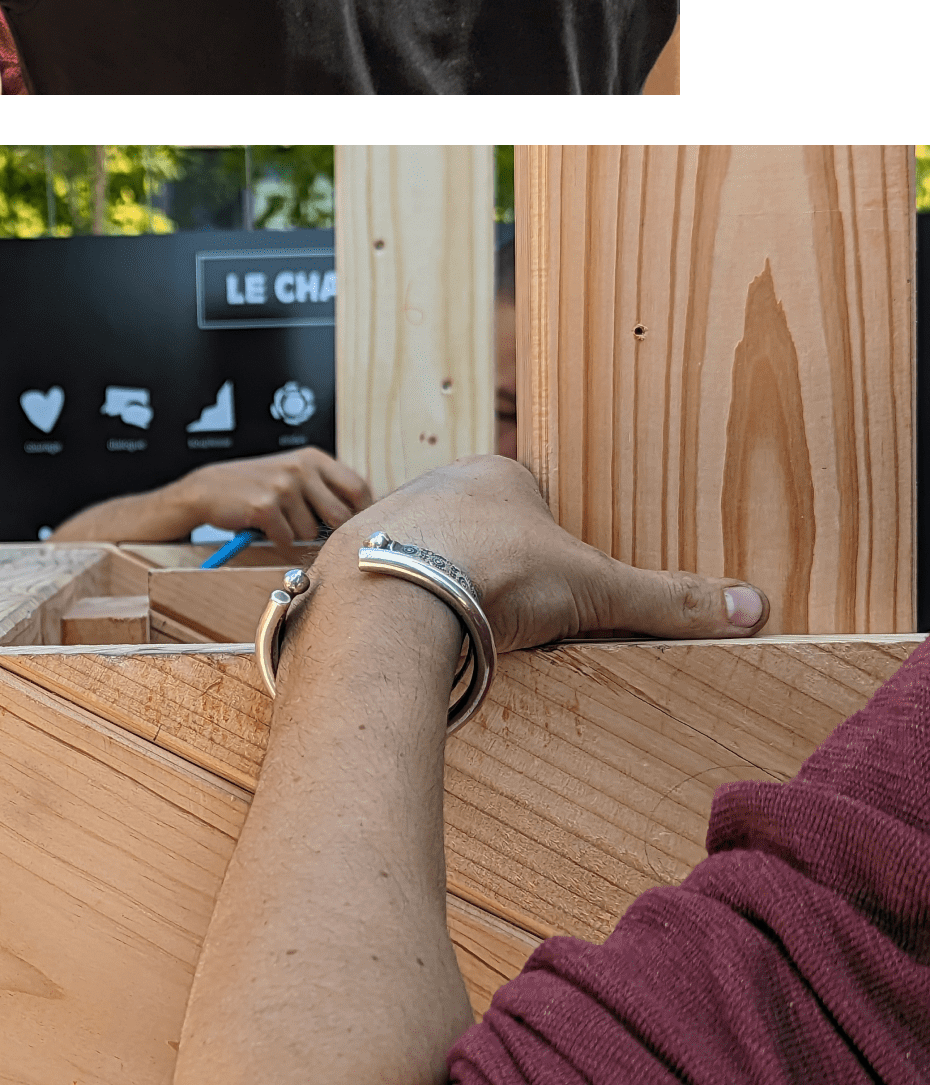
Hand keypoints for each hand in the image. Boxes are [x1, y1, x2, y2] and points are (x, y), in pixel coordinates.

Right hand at [180, 449, 371, 552]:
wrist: (208, 488)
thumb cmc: (254, 484)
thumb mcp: (292, 473)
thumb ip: (324, 487)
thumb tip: (360, 514)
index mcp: (313, 458)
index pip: (358, 487)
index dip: (361, 512)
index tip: (357, 526)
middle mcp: (301, 468)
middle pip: (340, 515)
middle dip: (328, 532)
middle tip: (312, 531)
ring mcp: (283, 486)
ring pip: (311, 533)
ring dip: (295, 535)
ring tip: (277, 520)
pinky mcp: (266, 506)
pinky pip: (286, 539)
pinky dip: (276, 541)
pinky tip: (264, 527)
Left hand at [314, 455, 765, 654]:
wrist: (390, 593)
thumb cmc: (489, 570)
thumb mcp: (593, 586)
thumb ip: (665, 598)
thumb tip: (751, 606)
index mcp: (495, 474)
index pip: (531, 499)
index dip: (548, 543)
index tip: (555, 580)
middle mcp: (436, 485)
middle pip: (477, 524)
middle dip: (494, 564)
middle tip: (510, 608)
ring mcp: (389, 517)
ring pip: (429, 548)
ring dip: (444, 582)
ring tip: (463, 624)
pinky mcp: (353, 558)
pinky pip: (387, 578)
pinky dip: (404, 603)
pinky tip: (418, 631)